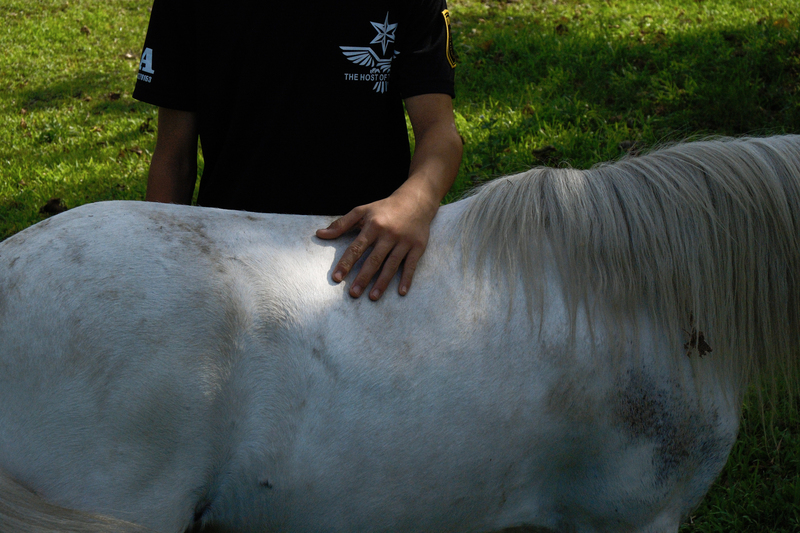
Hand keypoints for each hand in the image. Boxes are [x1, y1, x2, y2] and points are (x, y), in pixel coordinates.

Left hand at [315, 187, 437, 299]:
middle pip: (374, 259)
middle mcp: (388, 234)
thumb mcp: (362, 211)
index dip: (346, 263)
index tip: (337, 278)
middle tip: (353, 294)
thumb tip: (319, 234)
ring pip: (391, 265)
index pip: (356, 247)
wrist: (415, 201)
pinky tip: (401, 292)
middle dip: (363, 278)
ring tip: (372, 297)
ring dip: (382, 282)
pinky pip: (411, 265)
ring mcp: (404, 241)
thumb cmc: (384, 208)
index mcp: (373, 225)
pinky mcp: (417, 246)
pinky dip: (406, 279)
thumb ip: (341, 224)